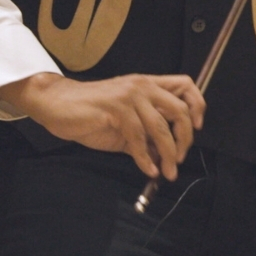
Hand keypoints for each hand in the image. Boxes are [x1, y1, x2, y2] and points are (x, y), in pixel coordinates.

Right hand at [0, 72, 207, 179]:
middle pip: (180, 110)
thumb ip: (146, 134)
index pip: (185, 85)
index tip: (197, 127)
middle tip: (180, 158)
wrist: (57, 104)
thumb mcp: (125, 122)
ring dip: (168, 154)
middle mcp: (142, 86)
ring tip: (167, 171)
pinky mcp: (115, 110)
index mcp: (147, 84)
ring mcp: (129, 96)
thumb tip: (165, 155)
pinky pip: (138, 138)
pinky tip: (147, 169)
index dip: (197, 105)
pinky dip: (145, 158)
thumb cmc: (91, 112)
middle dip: (185, 138)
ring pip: (161, 127)